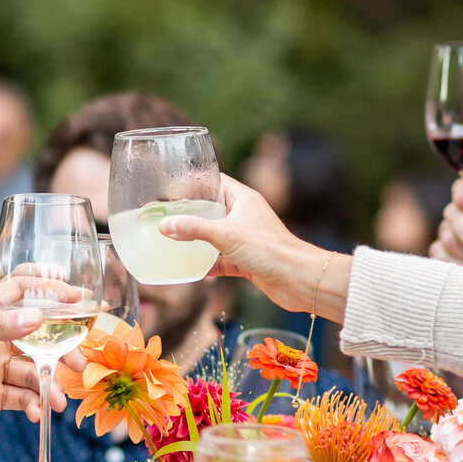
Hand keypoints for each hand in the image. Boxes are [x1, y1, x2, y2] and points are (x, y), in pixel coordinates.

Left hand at [0, 290, 67, 461]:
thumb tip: (37, 316)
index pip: (20, 291)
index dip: (49, 289)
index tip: (78, 296)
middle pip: (37, 336)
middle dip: (62, 349)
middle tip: (81, 362)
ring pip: (33, 372)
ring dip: (48, 385)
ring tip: (58, 400)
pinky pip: (22, 397)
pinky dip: (33, 404)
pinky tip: (36, 413)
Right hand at [158, 174, 349, 319]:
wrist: (298, 280)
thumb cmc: (270, 249)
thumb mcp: (227, 234)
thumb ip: (194, 229)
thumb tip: (165, 226)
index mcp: (243, 199)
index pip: (216, 181)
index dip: (196, 181)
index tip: (172, 186)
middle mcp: (244, 216)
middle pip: (211, 210)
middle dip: (190, 214)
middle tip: (165, 216)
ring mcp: (245, 239)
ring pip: (214, 237)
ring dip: (196, 241)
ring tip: (171, 241)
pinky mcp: (245, 260)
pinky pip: (220, 260)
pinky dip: (206, 264)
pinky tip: (189, 269)